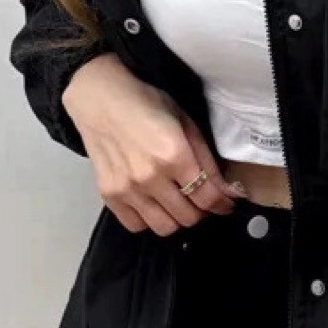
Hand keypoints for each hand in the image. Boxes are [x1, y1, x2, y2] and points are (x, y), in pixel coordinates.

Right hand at [63, 54, 237, 234]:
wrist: (100, 99)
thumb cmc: (146, 105)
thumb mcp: (186, 123)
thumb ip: (207, 160)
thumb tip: (228, 192)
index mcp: (174, 155)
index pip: (207, 198)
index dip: (222, 205)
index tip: (225, 204)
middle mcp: (150, 177)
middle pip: (188, 217)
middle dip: (200, 211)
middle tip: (198, 198)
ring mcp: (127, 189)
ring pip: (164, 228)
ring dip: (176, 219)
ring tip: (175, 202)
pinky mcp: (108, 194)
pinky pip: (136, 225)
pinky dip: (148, 220)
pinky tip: (151, 203)